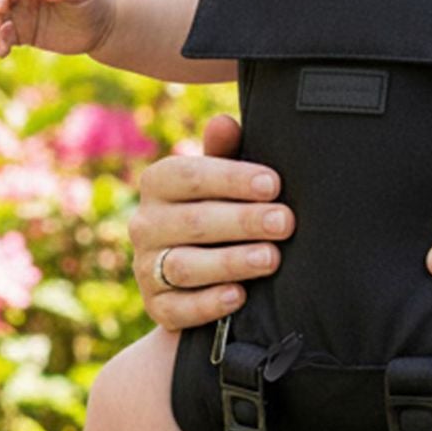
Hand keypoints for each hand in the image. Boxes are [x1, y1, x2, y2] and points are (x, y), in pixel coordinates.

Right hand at [130, 112, 292, 330]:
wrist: (203, 274)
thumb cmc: (221, 208)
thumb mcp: (223, 179)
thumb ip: (225, 152)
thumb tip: (224, 122)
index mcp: (158, 183)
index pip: (190, 175)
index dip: (232, 179)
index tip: (274, 184)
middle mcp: (144, 223)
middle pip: (194, 222)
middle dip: (244, 221)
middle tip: (286, 222)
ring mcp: (146, 267)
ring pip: (186, 265)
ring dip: (231, 262)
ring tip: (271, 258)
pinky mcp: (155, 305)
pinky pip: (178, 308)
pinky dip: (208, 303)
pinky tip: (238, 296)